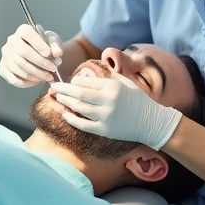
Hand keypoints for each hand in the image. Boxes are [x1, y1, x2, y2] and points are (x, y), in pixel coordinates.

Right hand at [0, 24, 62, 87]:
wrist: (38, 54)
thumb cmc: (45, 46)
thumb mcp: (52, 42)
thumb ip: (56, 45)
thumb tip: (57, 53)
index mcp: (22, 30)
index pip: (27, 33)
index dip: (38, 44)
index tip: (49, 54)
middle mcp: (11, 41)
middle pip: (23, 52)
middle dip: (40, 63)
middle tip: (52, 69)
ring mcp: (5, 55)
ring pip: (19, 67)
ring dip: (36, 74)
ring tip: (48, 77)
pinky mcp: (3, 68)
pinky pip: (13, 79)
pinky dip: (27, 83)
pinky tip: (37, 81)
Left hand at [50, 76, 181, 150]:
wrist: (150, 122)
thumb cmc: (138, 100)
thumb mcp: (125, 83)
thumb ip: (109, 77)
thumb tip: (90, 74)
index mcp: (112, 87)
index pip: (86, 82)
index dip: (73, 81)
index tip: (68, 81)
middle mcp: (108, 101)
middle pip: (78, 94)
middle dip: (63, 89)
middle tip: (53, 87)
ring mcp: (106, 116)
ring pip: (79, 108)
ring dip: (65, 102)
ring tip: (58, 98)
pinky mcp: (105, 130)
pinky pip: (83, 125)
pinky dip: (72, 119)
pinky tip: (65, 114)